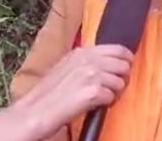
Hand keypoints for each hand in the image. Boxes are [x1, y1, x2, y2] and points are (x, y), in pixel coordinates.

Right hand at [0, 44, 132, 140]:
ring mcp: (91, 74)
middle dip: (123, 77)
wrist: (36, 111)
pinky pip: (112, 97)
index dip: (125, 60)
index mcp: (82, 52)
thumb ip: (86, 61)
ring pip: (121, 81)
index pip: (117, 48)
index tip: (123, 69)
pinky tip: (96, 106)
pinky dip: (107, 103)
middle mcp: (88, 59)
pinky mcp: (93, 91)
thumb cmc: (49, 94)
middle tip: (114, 87)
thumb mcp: (67, 67)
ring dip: (115, 92)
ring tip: (102, 98)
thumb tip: (108, 62)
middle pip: (124, 64)